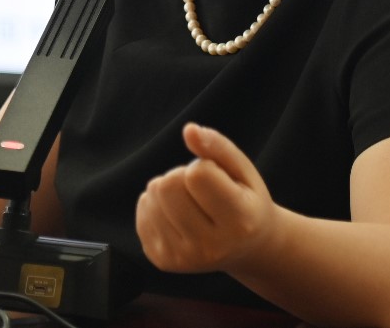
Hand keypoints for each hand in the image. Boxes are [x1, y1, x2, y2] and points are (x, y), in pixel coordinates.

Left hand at [135, 122, 278, 273]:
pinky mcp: (162, 260)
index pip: (197, 175)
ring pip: (151, 196)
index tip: (218, 179)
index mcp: (239, 222)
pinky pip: (142, 212)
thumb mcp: (244, 171)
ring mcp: (183, 258)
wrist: (247, 250)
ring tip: (190, 202)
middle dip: (180, 175)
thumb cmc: (246, 201)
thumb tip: (189, 130)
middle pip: (168, 185)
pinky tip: (177, 215)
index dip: (203, 166)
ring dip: (167, 189)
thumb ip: (219, 146)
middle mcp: (211, 247)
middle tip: (200, 189)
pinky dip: (156, 204)